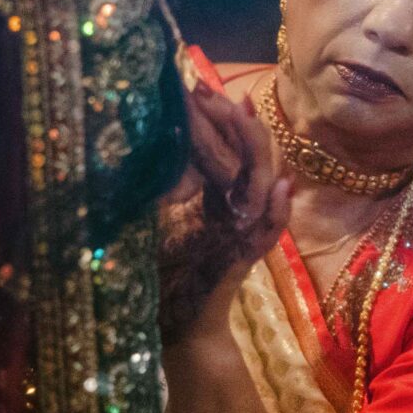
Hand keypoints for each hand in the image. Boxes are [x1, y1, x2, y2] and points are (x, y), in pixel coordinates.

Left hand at [157, 81, 290, 342]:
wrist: (172, 326)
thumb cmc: (153, 275)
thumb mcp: (144, 219)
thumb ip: (151, 188)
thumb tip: (130, 144)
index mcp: (213, 197)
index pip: (224, 147)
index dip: (216, 117)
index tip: (195, 86)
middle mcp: (233, 209)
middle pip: (248, 154)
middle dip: (231, 120)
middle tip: (208, 90)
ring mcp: (243, 231)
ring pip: (262, 182)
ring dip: (251, 148)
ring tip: (237, 114)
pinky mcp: (244, 258)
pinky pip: (269, 233)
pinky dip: (277, 212)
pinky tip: (281, 186)